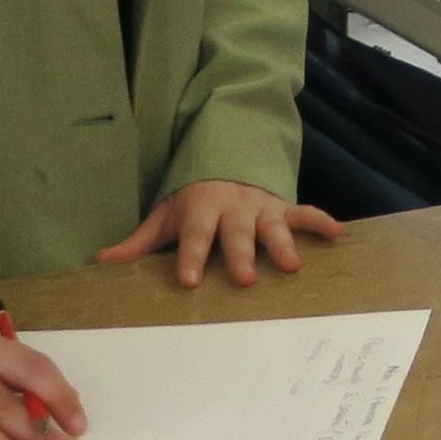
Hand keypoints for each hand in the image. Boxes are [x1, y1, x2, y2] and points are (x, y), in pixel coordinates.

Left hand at [95, 181, 345, 290]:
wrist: (227, 159)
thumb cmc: (193, 199)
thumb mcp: (165, 215)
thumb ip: (139, 242)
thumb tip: (101, 261)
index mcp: (201, 209)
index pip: (194, 236)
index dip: (191, 257)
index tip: (189, 280)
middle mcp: (234, 207)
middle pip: (237, 234)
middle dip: (242, 254)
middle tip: (246, 279)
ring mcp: (262, 207)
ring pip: (273, 225)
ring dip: (283, 244)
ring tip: (292, 266)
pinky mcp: (284, 206)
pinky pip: (305, 213)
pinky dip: (322, 222)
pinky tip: (339, 234)